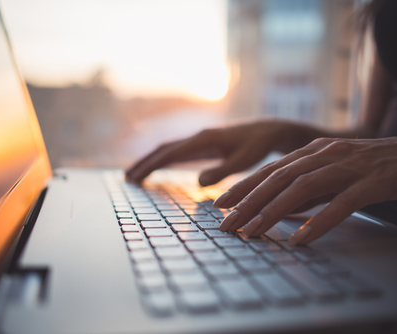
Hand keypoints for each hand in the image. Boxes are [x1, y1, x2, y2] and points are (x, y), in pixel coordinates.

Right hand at [126, 119, 313, 185]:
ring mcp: (200, 139)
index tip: (135, 177)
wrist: (268, 131)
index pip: (170, 153)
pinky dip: (164, 160)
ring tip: (135, 175)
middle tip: (127, 178)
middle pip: (164, 149)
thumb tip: (198, 182)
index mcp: (204, 139)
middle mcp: (198, 137)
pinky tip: (159, 168)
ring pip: (169, 149)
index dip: (151, 165)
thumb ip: (222, 171)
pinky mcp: (204, 144)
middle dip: (145, 163)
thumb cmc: (258, 146)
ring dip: (151, 161)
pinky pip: (178, 152)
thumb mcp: (244, 161)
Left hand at [215, 137, 396, 244]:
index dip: (243, 186)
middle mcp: (325, 155)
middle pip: (279, 178)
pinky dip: (319, 221)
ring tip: (253, 232)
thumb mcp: (334, 170)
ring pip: (303, 189)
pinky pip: (341, 203)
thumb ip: (308, 186)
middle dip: (248, 202)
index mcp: (313, 151)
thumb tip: (281, 208)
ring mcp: (348, 166)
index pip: (270, 170)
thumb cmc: (374, 165)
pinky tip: (302, 238)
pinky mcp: (372, 181)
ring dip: (274, 212)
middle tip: (227, 224)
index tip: (220, 204)